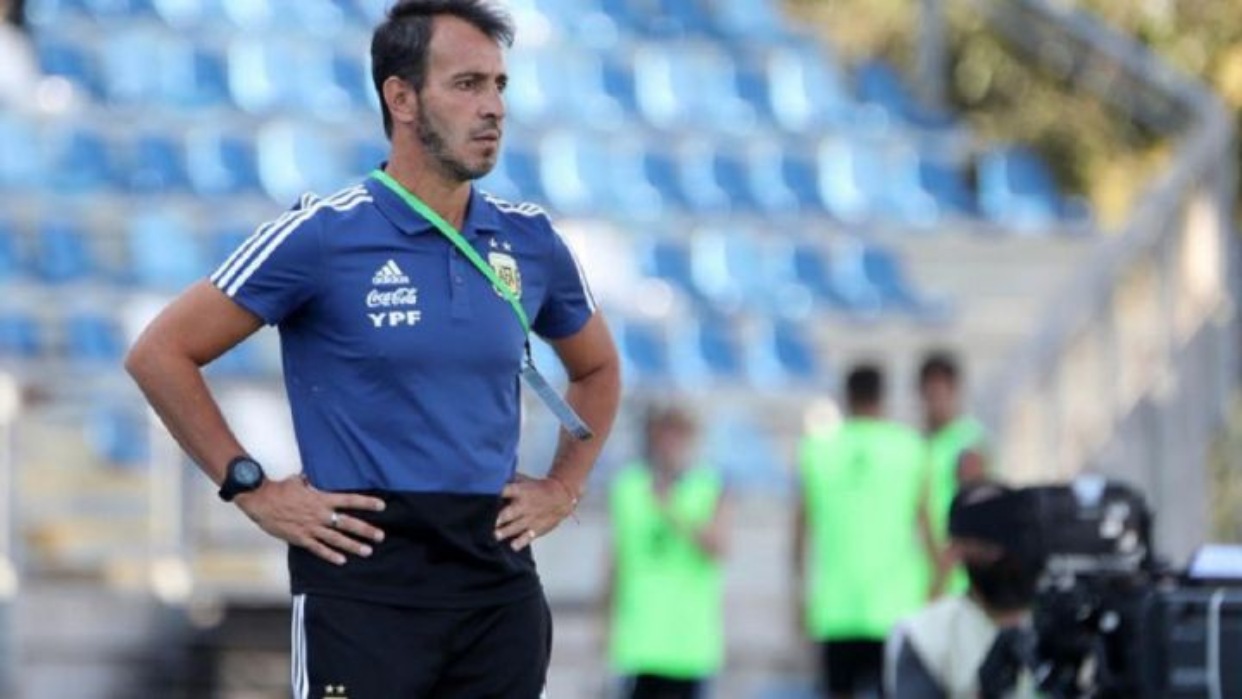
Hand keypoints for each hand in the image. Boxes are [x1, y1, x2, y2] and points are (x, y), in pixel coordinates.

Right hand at [235, 475, 386, 565]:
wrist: (260, 501)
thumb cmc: (280, 489)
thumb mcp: (299, 481)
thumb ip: (311, 482)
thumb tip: (313, 476)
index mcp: (321, 499)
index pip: (350, 500)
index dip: (367, 503)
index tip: (382, 506)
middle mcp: (320, 514)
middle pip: (348, 523)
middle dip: (366, 530)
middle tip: (381, 536)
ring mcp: (311, 528)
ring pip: (336, 539)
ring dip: (353, 546)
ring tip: (367, 551)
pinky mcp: (301, 538)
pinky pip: (318, 549)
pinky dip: (330, 555)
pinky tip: (342, 560)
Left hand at [494, 473, 576, 550]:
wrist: (561, 497)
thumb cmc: (539, 489)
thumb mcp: (525, 480)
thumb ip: (509, 480)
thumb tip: (492, 478)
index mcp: (520, 491)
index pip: (505, 491)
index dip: (494, 495)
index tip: (483, 499)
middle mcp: (524, 506)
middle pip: (508, 513)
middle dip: (497, 518)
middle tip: (486, 522)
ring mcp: (530, 519)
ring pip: (514, 528)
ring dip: (503, 532)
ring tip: (495, 535)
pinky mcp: (536, 530)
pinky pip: (527, 538)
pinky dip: (519, 542)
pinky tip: (513, 545)